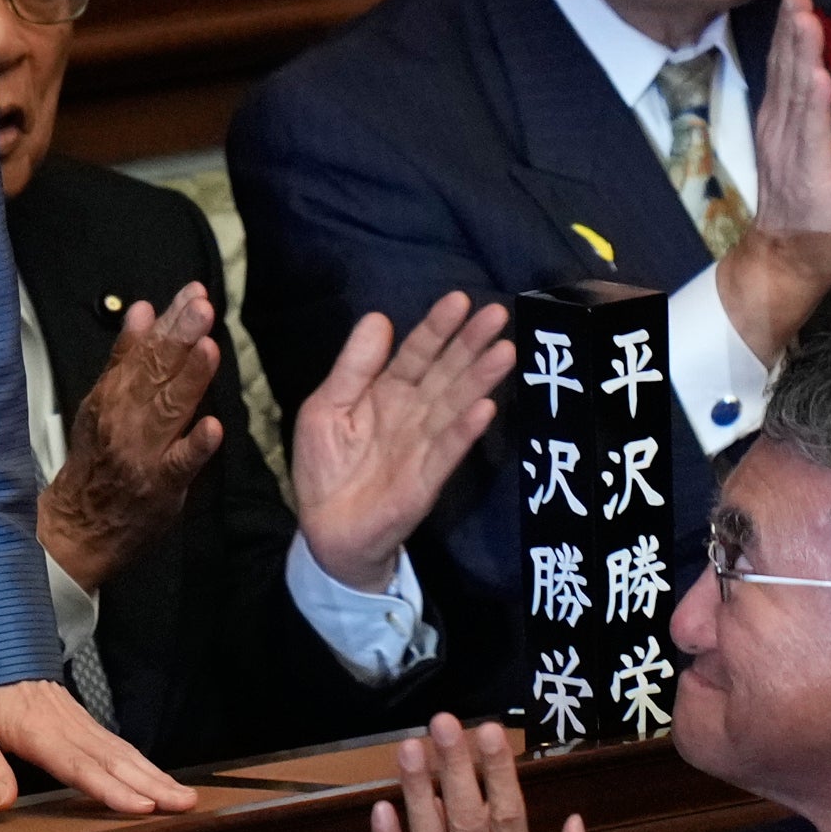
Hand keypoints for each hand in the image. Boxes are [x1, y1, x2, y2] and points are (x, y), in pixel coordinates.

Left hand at [0, 676, 195, 815]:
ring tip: (186, 798)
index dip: (112, 788)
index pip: (81, 766)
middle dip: (154, 785)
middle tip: (185, 805)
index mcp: (39, 732)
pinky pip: (120, 746)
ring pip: (125, 753)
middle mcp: (68, 727)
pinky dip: (146, 764)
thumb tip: (2, 802)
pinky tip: (162, 780)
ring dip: (158, 776)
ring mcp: (81, 723)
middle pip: (116, 761)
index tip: (142, 805)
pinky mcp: (85, 723)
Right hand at [38, 283, 226, 593]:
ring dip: (190, 379)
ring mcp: (144, 451)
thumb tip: (143, 309)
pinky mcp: (161, 484)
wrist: (82, 522)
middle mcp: (126, 417)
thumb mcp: (104, 399)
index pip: (144, 350)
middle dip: (181, 338)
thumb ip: (126, 355)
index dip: (170, 321)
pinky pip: (180, 464)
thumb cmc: (98, 457)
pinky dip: (195, 446)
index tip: (192, 294)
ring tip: (209, 348)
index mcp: (114, 393)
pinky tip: (213, 427)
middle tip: (202, 308)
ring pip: (169, 409)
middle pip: (156, 373)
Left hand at [290, 291, 517, 594]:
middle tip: (498, 314)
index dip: (436, 328)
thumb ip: (353, 367)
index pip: (416, 353)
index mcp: (387, 392)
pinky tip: (486, 408)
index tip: (460, 299)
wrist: (325, 532)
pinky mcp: (425, 481)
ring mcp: (422, 447)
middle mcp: (412, 414)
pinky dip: (465, 431)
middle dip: (470, 344)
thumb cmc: (326, 467)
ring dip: (480, 380)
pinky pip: (447, 451)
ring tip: (505, 352)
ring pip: (454, 406)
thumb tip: (379, 318)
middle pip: (445, 373)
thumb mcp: (325, 407)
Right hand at [711, 0, 830, 362]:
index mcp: (783, 121)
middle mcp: (781, 127)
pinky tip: (816, 76)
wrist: (794, 256)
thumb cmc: (805, 205)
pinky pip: (811, 132)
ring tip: (805, 17)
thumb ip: (804, 113)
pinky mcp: (809, 172)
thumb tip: (808, 77)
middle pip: (786, 69)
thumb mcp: (802, 148)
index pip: (786, 66)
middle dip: (792, 27)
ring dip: (800, 52)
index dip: (791, 29)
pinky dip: (813, 102)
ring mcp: (792, 148)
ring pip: (796, 92)